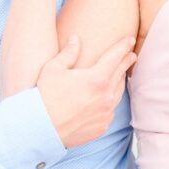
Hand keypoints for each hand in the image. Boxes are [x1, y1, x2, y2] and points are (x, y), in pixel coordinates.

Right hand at [37, 34, 136, 148]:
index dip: (124, 47)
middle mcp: (106, 96)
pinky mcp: (101, 126)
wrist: (37, 130)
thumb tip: (76, 38)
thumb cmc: (43, 97)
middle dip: (126, 63)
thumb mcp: (53, 69)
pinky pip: (109, 111)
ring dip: (119, 82)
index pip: (116, 57)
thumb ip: (68, 53)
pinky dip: (109, 102)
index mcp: (97, 78)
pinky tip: (106, 99)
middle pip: (120, 74)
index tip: (130, 40)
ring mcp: (105, 113)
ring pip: (117, 93)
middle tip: (131, 55)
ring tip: (120, 74)